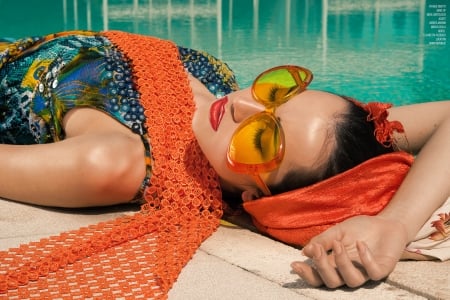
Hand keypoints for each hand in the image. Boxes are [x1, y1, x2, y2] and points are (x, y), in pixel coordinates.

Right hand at [290, 215, 408, 287]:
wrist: (386, 223)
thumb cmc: (360, 229)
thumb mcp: (337, 231)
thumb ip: (322, 241)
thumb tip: (305, 251)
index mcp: (335, 265)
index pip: (318, 276)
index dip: (306, 274)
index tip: (294, 264)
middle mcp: (349, 272)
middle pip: (331, 283)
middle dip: (321, 267)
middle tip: (317, 249)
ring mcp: (365, 273)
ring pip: (351, 281)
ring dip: (342, 263)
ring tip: (338, 244)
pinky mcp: (383, 269)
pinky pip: (373, 272)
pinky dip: (365, 259)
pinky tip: (360, 244)